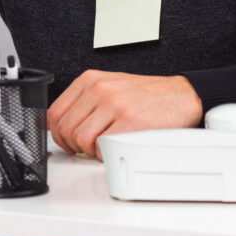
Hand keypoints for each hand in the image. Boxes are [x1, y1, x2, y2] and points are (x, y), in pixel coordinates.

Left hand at [47, 70, 202, 159]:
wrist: (180, 96)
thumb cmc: (145, 95)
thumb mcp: (109, 86)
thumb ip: (85, 101)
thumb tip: (62, 124)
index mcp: (91, 80)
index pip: (56, 112)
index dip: (57, 134)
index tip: (66, 142)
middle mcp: (100, 89)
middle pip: (66, 128)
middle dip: (74, 145)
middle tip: (87, 148)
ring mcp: (114, 105)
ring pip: (81, 139)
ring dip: (90, 150)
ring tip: (104, 146)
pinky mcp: (129, 122)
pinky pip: (103, 148)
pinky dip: (106, 155)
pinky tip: (117, 147)